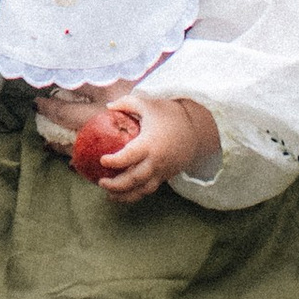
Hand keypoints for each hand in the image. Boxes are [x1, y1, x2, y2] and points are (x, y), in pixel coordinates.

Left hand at [73, 94, 219, 203]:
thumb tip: (107, 106)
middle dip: (116, 184)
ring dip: (125, 195)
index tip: (101, 160)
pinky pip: (150, 188)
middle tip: (101, 182)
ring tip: (110, 195)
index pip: (128, 157)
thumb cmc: (169, 114)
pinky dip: (137, 194)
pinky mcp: (167, 176)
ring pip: (143, 189)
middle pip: (134, 179)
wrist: (197, 128)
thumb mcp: (147, 103)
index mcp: (149, 143)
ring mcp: (163, 170)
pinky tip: (124, 194)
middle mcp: (156, 160)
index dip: (113, 161)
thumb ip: (126, 103)